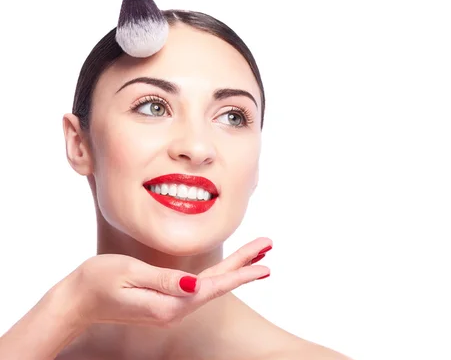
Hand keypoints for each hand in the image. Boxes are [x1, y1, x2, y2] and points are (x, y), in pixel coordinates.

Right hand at [65, 238, 271, 327]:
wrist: (75, 302)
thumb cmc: (97, 282)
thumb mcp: (129, 274)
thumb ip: (163, 281)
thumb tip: (195, 286)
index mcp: (168, 305)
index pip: (213, 287)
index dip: (241, 273)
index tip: (264, 264)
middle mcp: (174, 310)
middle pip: (218, 285)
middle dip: (245, 265)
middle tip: (268, 247)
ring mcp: (170, 308)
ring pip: (211, 286)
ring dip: (235, 270)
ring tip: (258, 256)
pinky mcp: (165, 303)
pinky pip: (199, 288)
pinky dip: (218, 276)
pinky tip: (228, 270)